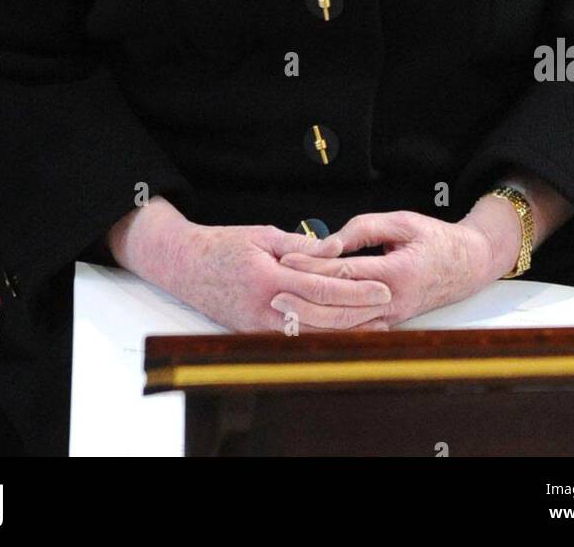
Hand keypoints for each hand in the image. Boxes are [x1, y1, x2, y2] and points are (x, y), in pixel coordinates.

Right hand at [107, 197, 394, 332]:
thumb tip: (335, 249)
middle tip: (389, 307)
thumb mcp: (262, 234)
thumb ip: (300, 245)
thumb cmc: (223, 244)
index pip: (322, 290)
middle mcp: (264, 309)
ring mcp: (257, 326)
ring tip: (376, 325)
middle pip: (322, 318)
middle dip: (359, 314)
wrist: (183, 266)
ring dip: (345, 331)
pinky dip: (322, 335)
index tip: (384, 288)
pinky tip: (342, 332)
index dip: (356, 292)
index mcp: (268, 279)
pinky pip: (294, 338)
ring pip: (311, 334)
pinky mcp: (253, 333)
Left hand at [274, 209, 497, 327]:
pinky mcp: (391, 322)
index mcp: (397, 273)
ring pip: (346, 326)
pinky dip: (330, 328)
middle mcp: (394, 301)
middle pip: (340, 307)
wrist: (470, 264)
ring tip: (283, 311)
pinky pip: (356, 329)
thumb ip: (362, 230)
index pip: (345, 272)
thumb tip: (328, 243)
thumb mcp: (401, 221)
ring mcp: (393, 317)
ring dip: (313, 319)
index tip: (287, 260)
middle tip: (273, 292)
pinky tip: (309, 323)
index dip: (313, 267)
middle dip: (304, 301)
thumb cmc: (435, 239)